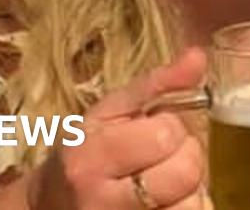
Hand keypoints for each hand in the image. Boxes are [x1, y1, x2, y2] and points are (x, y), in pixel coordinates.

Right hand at [27, 48, 209, 209]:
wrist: (50, 206)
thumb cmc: (85, 151)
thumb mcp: (109, 112)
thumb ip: (157, 83)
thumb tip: (198, 55)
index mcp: (90, 155)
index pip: (165, 134)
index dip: (170, 127)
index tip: (153, 129)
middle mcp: (102, 201)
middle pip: (185, 172)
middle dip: (185, 156)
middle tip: (164, 155)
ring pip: (193, 204)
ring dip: (190, 187)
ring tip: (164, 180)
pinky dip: (190, 208)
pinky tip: (166, 201)